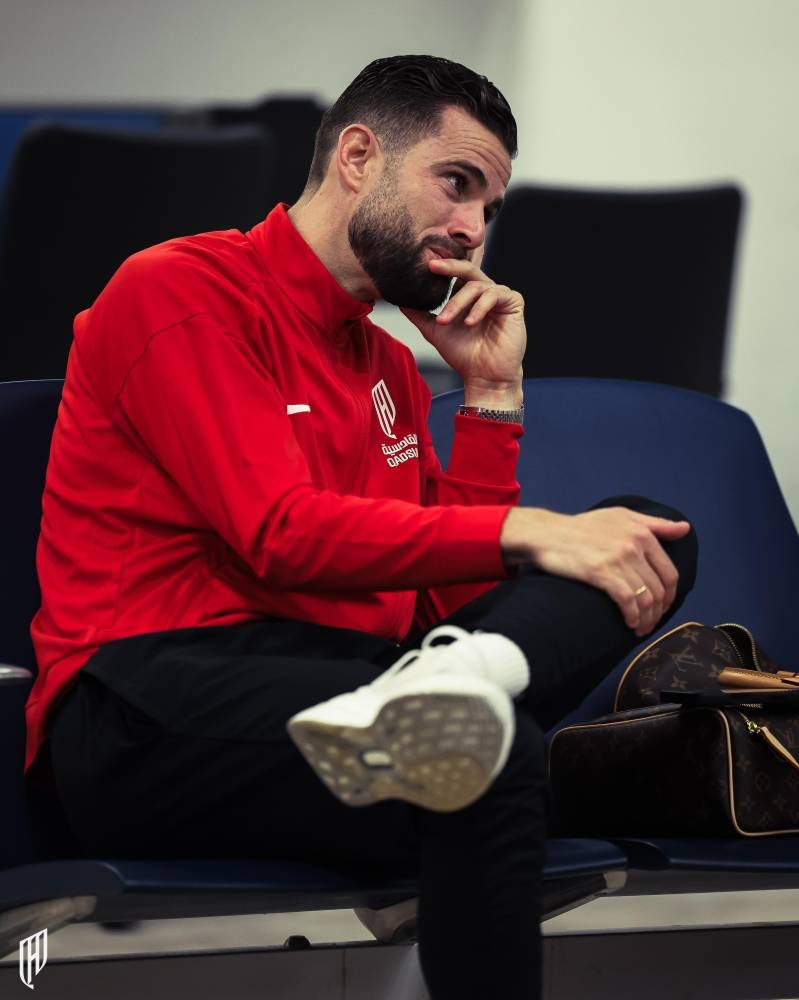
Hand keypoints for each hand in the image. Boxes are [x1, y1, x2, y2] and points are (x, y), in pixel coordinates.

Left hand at [399, 256, 525, 394]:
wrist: (484, 377)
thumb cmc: (463, 355)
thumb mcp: (434, 331)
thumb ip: (419, 314)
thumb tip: (399, 299)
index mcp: (468, 294)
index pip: (455, 272)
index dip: (442, 265)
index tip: (424, 262)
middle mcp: (484, 291)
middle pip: (467, 269)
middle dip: (449, 267)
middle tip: (432, 266)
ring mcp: (500, 296)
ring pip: (477, 286)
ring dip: (458, 302)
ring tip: (445, 321)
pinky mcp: (514, 303)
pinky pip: (495, 295)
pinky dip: (479, 308)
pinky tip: (469, 322)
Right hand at [500, 506, 691, 636]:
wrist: (547, 534)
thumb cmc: (582, 526)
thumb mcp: (620, 516)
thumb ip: (654, 523)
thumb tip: (684, 528)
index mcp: (642, 533)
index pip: (670, 572)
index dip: (669, 596)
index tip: (661, 608)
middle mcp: (634, 545)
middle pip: (660, 589)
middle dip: (658, 613)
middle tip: (650, 624)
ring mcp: (618, 559)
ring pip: (646, 599)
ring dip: (646, 620)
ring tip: (639, 628)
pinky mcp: (601, 573)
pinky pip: (628, 601)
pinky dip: (632, 617)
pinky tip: (629, 623)